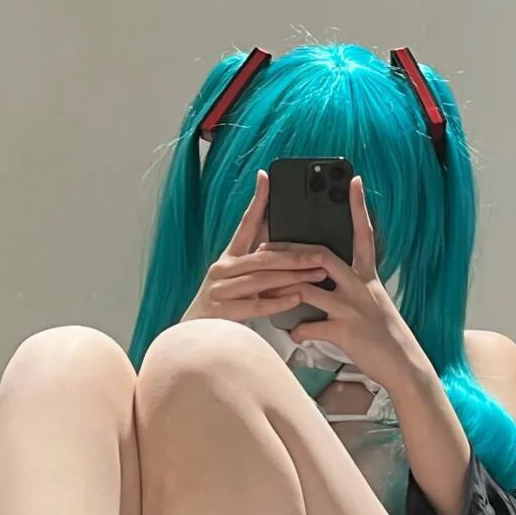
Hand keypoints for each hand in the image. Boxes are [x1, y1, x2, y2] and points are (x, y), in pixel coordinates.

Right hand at [181, 170, 330, 324]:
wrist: (194, 336)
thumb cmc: (224, 306)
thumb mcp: (239, 280)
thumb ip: (261, 265)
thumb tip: (290, 250)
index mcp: (228, 257)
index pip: (245, 224)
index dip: (257, 202)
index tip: (267, 179)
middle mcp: (222, 269)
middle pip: (264, 257)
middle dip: (296, 255)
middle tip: (321, 254)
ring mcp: (220, 289)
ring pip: (262, 279)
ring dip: (293, 277)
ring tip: (317, 274)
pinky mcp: (222, 311)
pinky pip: (255, 304)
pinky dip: (278, 301)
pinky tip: (297, 297)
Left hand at [261, 175, 423, 390]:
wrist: (403, 364)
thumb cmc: (384, 334)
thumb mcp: (373, 302)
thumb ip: (351, 287)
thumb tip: (325, 280)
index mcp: (367, 276)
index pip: (364, 233)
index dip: (358, 207)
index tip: (355, 181)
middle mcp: (360, 286)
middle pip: (322, 256)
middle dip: (292, 251)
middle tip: (269, 247)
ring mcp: (352, 308)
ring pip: (308, 289)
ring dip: (284, 290)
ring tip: (268, 292)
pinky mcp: (345, 331)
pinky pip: (311, 326)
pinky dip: (298, 330)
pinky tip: (294, 333)